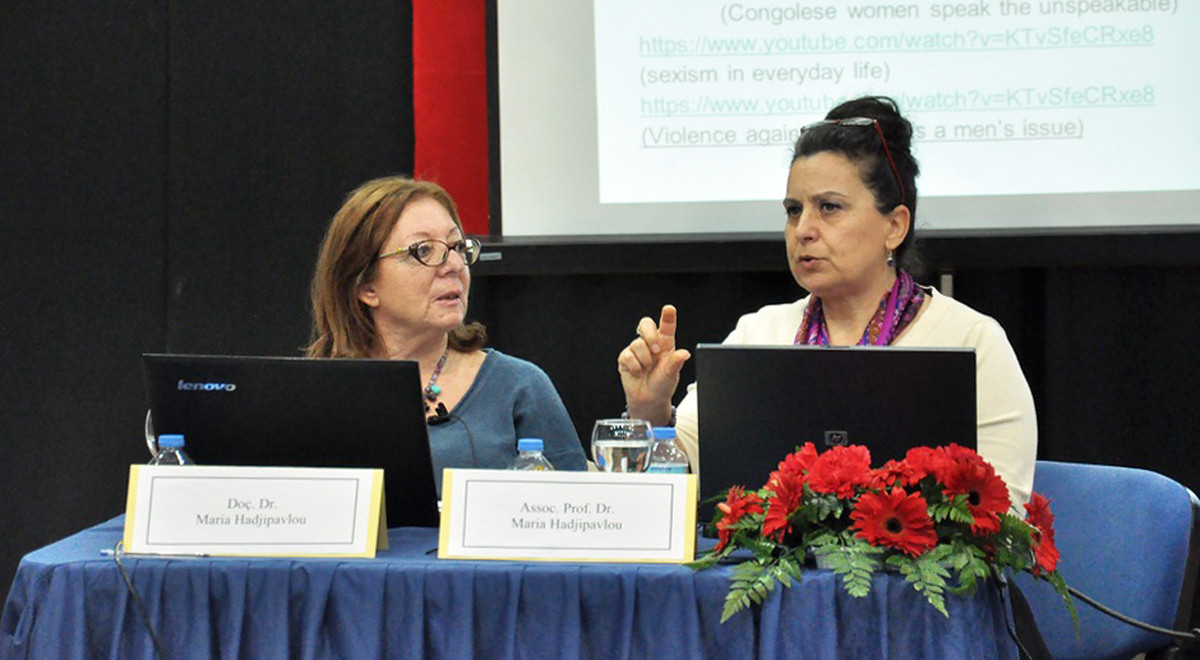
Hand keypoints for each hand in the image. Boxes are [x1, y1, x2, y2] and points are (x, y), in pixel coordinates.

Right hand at [617, 305, 690, 425]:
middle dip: (650, 334)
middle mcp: (650, 343)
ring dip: (644, 359)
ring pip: (637, 343)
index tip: (669, 309)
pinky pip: (627, 355)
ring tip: (647, 369)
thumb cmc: (662, 384)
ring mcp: (637, 349)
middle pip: (646, 324)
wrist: (648, 399)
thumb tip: (685, 353)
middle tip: (656, 350)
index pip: (666, 326)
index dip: (667, 317)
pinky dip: (635, 366)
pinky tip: (638, 372)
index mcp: (665, 343)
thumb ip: (676, 362)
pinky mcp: (625, 358)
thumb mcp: (671, 374)